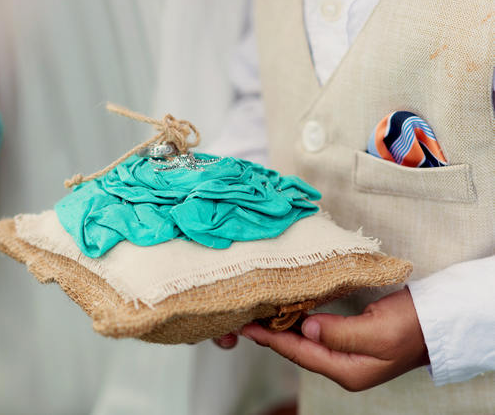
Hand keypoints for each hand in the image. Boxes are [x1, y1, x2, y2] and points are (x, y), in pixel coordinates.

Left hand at [221, 288, 429, 390]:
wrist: (440, 321)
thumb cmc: (414, 325)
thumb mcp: (378, 329)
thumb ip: (339, 332)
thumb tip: (305, 329)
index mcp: (348, 370)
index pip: (299, 354)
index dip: (271, 339)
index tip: (248, 327)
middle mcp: (343, 367)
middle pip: (297, 351)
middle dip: (271, 336)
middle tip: (244, 320)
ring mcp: (347, 355)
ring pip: (305, 342)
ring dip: (282, 329)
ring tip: (259, 315)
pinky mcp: (350, 341)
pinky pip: (316, 334)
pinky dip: (298, 324)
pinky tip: (287, 314)